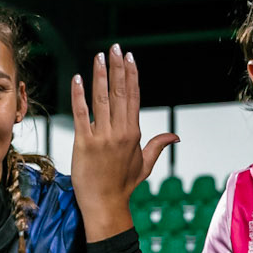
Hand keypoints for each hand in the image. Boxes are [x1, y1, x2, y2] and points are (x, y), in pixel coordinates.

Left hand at [71, 48, 178, 235]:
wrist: (105, 205)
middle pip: (119, 93)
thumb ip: (158, 145)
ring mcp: (102, 137)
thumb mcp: (145, 164)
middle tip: (114, 47)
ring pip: (101, 100)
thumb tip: (176, 136)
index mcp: (133, 133)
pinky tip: (77, 79)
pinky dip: (79, 96)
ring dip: (100, 76)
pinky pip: (81, 115)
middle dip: (117, 68)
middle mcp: (119, 132)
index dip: (131, 75)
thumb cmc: (123, 185)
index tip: (129, 58)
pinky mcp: (84, 144)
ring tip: (98, 57)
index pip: (133, 97)